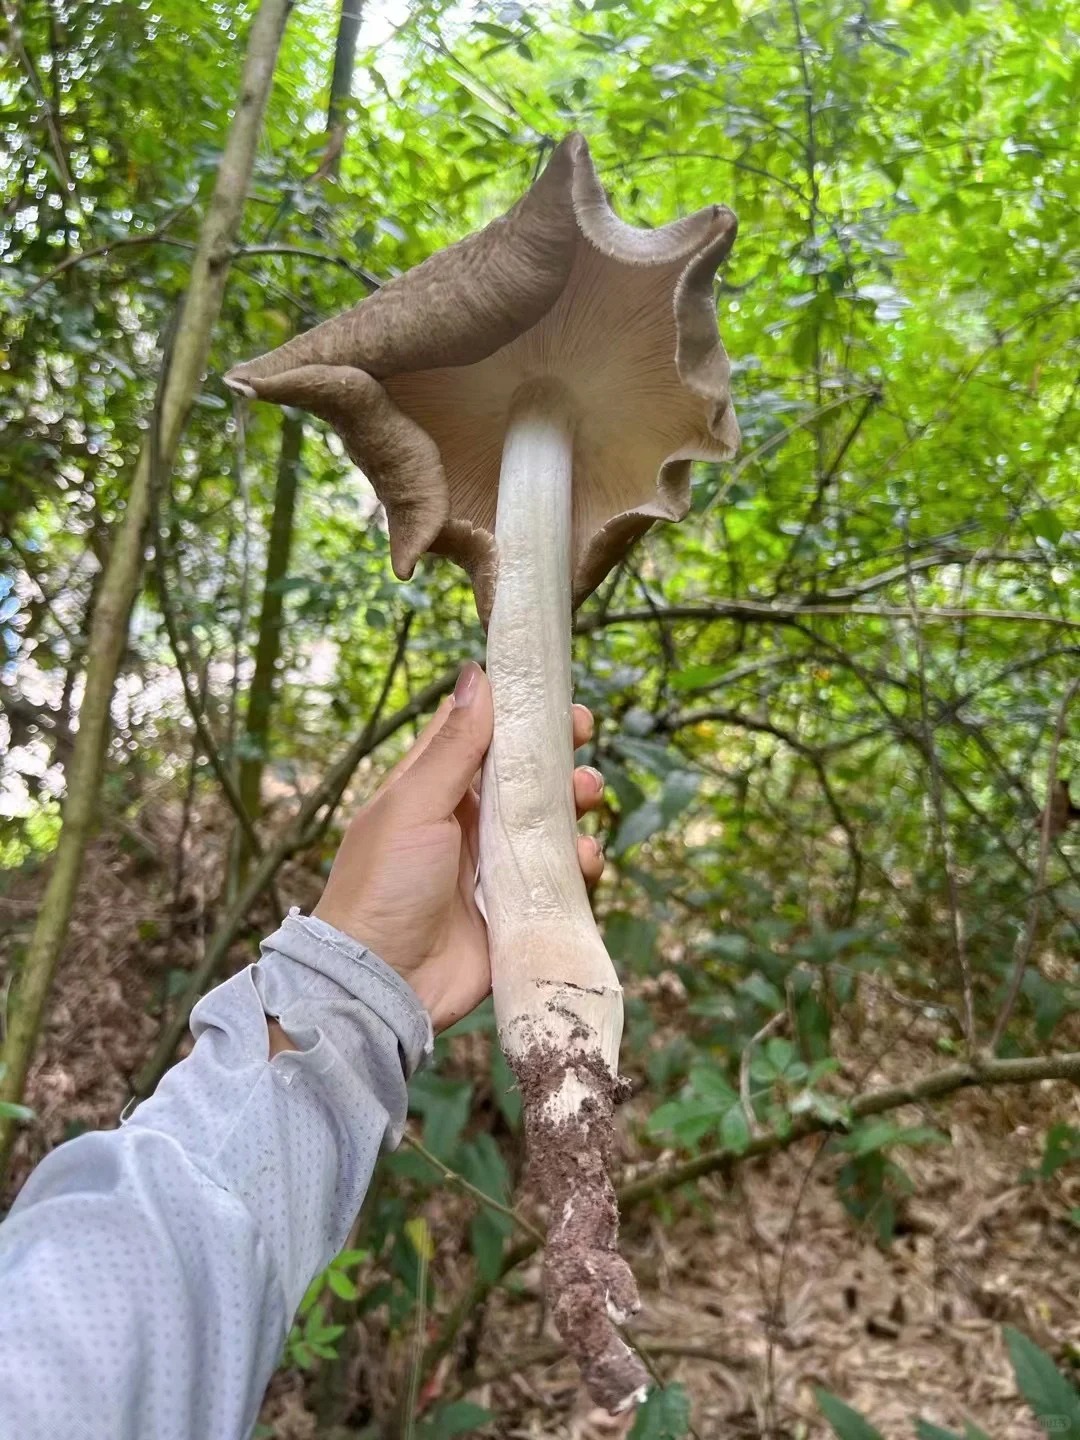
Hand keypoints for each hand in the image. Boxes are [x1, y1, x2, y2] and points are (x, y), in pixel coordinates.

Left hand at [312, 662, 606, 1031]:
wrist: (383, 985)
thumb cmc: (384, 885)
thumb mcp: (413, 805)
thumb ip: (452, 746)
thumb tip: (475, 674)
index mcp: (432, 790)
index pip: (479, 734)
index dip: (516, 710)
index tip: (552, 690)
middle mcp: (466, 823)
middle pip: (523, 775)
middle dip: (557, 753)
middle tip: (584, 733)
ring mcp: (494, 867)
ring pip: (550, 822)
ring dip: (575, 803)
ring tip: (587, 797)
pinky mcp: (519, 909)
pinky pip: (561, 876)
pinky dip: (579, 863)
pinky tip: (583, 858)